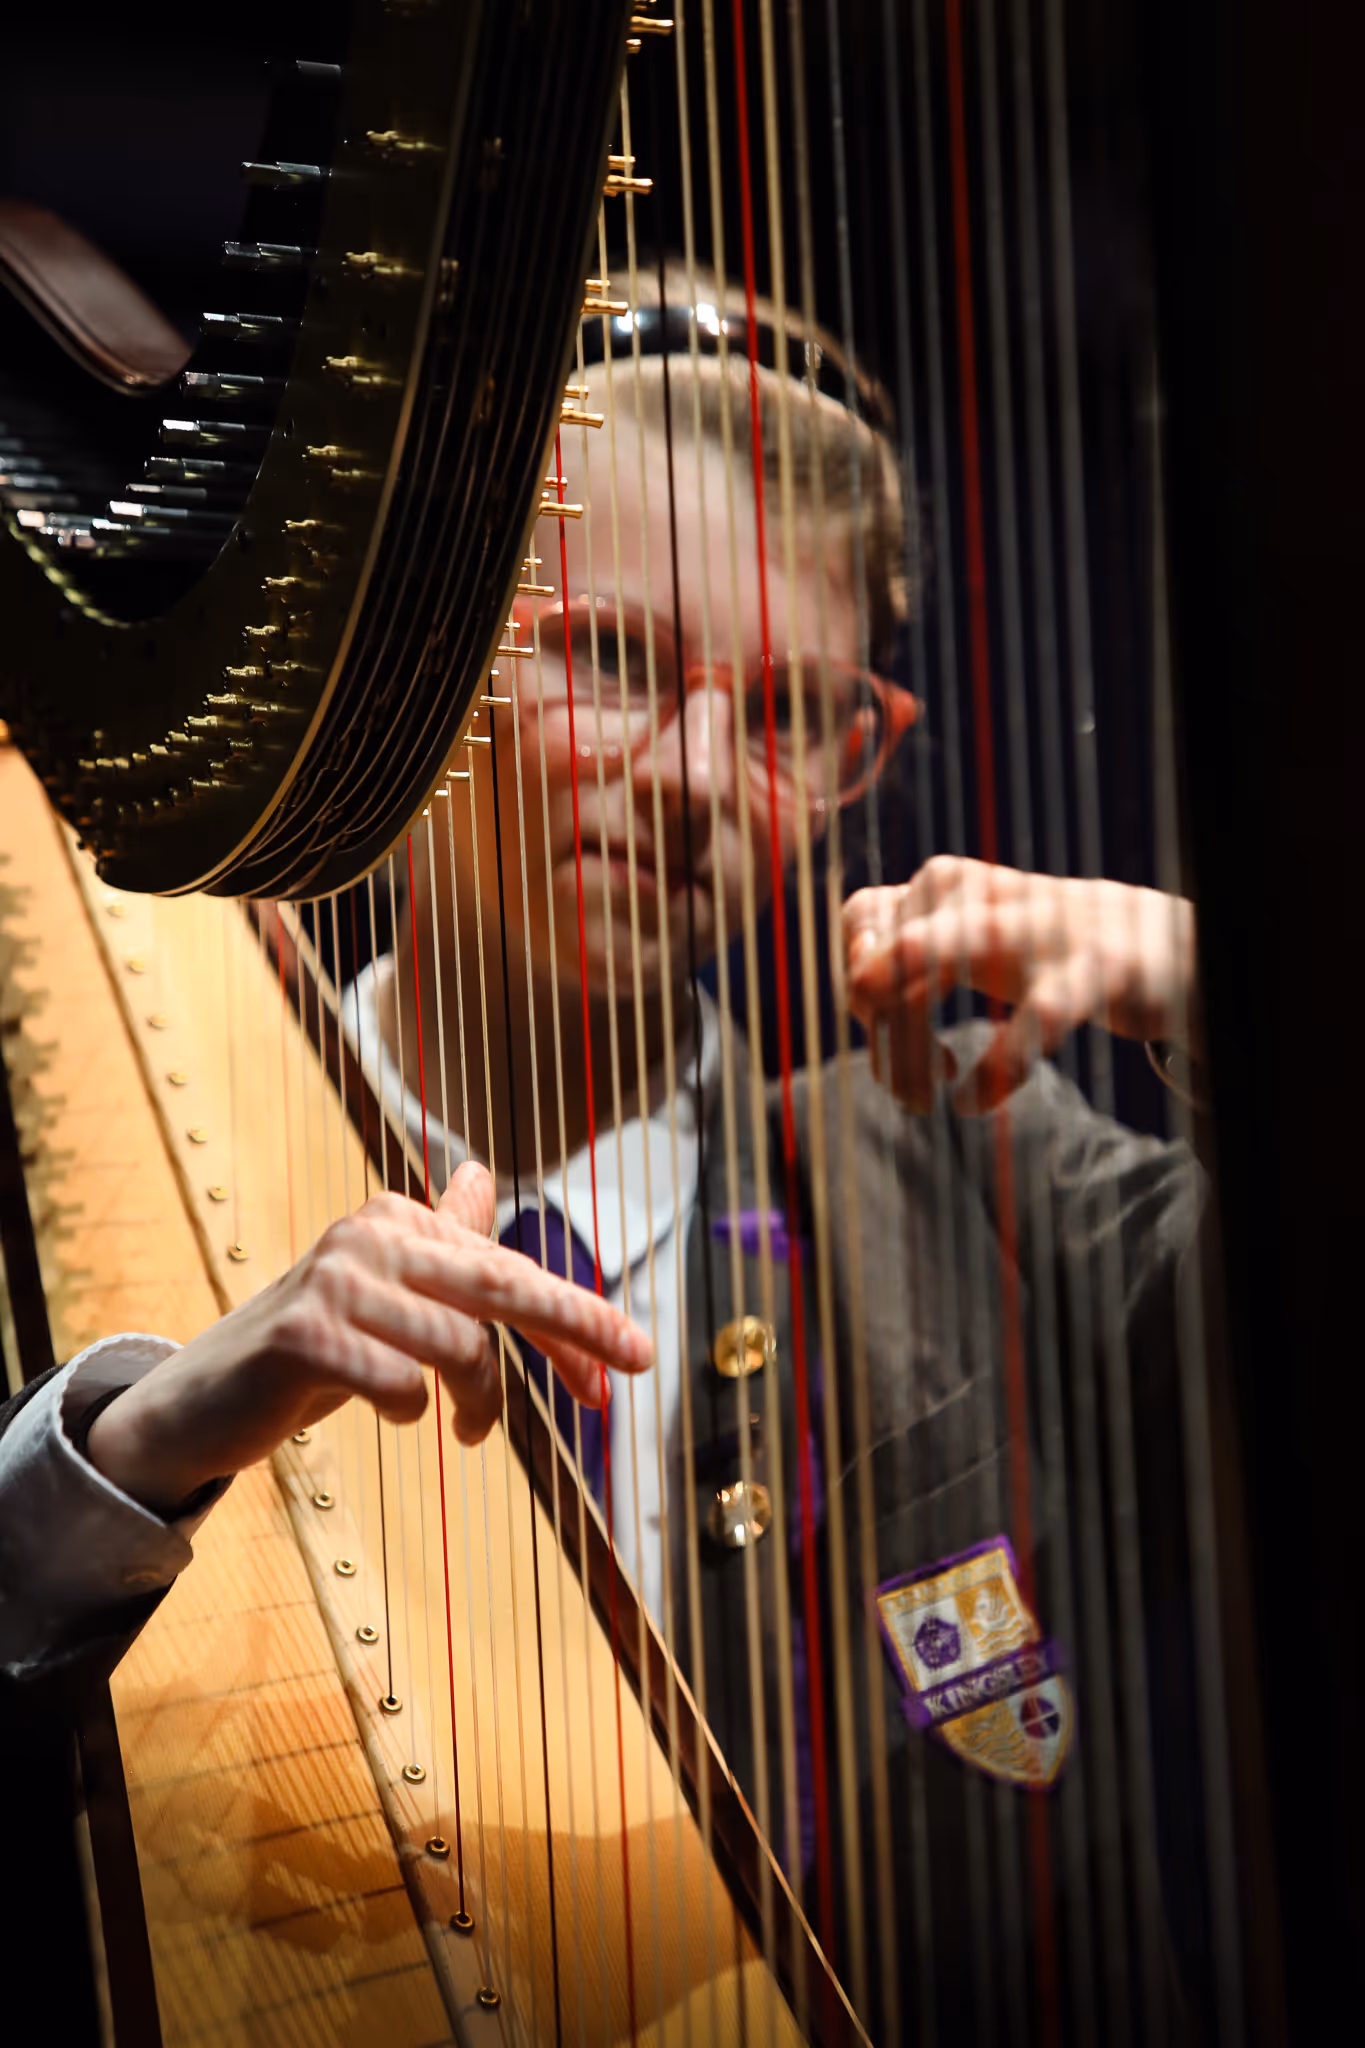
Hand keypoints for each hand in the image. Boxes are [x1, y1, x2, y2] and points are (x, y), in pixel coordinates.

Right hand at [86, 1161, 650, 1518]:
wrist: (201, 1401)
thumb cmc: (310, 1349)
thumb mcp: (383, 1293)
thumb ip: (438, 1242)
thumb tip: (480, 1177)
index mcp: (399, 1221)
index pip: (508, 1267)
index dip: (576, 1317)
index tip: (635, 1356)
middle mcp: (370, 1236)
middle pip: (500, 1285)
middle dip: (574, 1330)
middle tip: (617, 1382)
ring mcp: (334, 1282)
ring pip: (459, 1346)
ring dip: (482, 1403)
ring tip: (472, 1433)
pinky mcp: (302, 1336)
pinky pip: (399, 1382)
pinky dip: (414, 1410)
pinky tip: (401, 1417)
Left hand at [843, 855, 1198, 1115]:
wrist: (1170, 948)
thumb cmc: (1054, 951)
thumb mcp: (973, 944)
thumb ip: (915, 957)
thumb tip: (859, 993)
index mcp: (951, 886)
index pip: (863, 917)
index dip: (856, 983)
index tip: (883, 1037)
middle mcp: (987, 895)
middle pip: (892, 946)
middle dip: (877, 1022)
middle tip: (899, 1087)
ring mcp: (1043, 926)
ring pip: (949, 955)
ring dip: (919, 1044)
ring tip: (919, 1101)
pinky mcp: (1095, 967)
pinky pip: (1034, 1017)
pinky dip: (997, 1067)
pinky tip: (973, 1102)